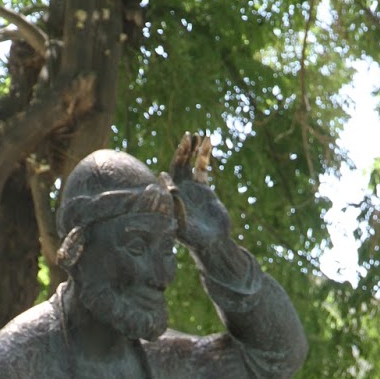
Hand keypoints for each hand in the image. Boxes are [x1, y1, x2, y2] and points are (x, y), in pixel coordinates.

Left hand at [168, 133, 231, 252]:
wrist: (213, 243)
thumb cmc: (195, 238)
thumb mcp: (182, 223)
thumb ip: (175, 205)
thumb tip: (166, 182)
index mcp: (172, 196)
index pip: (170, 174)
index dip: (176, 161)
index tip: (183, 149)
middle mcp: (179, 189)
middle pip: (179, 164)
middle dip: (183, 150)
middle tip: (188, 137)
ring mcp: (191, 187)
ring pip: (190, 163)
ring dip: (192, 149)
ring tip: (196, 135)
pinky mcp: (203, 188)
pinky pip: (202, 167)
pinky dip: (204, 154)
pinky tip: (208, 141)